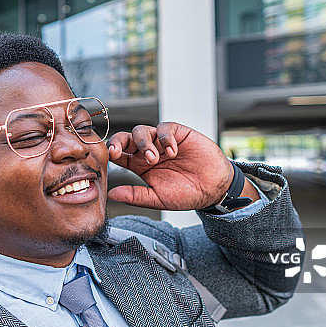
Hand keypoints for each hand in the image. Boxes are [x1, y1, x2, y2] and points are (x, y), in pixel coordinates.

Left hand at [106, 122, 232, 209]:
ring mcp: (161, 141)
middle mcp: (147, 151)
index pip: (119, 154)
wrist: (214, 188)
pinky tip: (172, 151)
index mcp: (139, 166)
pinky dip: (165, 138)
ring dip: (143, 142)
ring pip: (142, 131)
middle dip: (119, 142)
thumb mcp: (157, 198)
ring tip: (154, 158)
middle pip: (125, 138)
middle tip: (118, 152)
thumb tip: (111, 194)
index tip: (111, 157)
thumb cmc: (186, 194)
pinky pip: (165, 128)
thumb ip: (135, 195)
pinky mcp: (178, 133)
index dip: (112, 152)